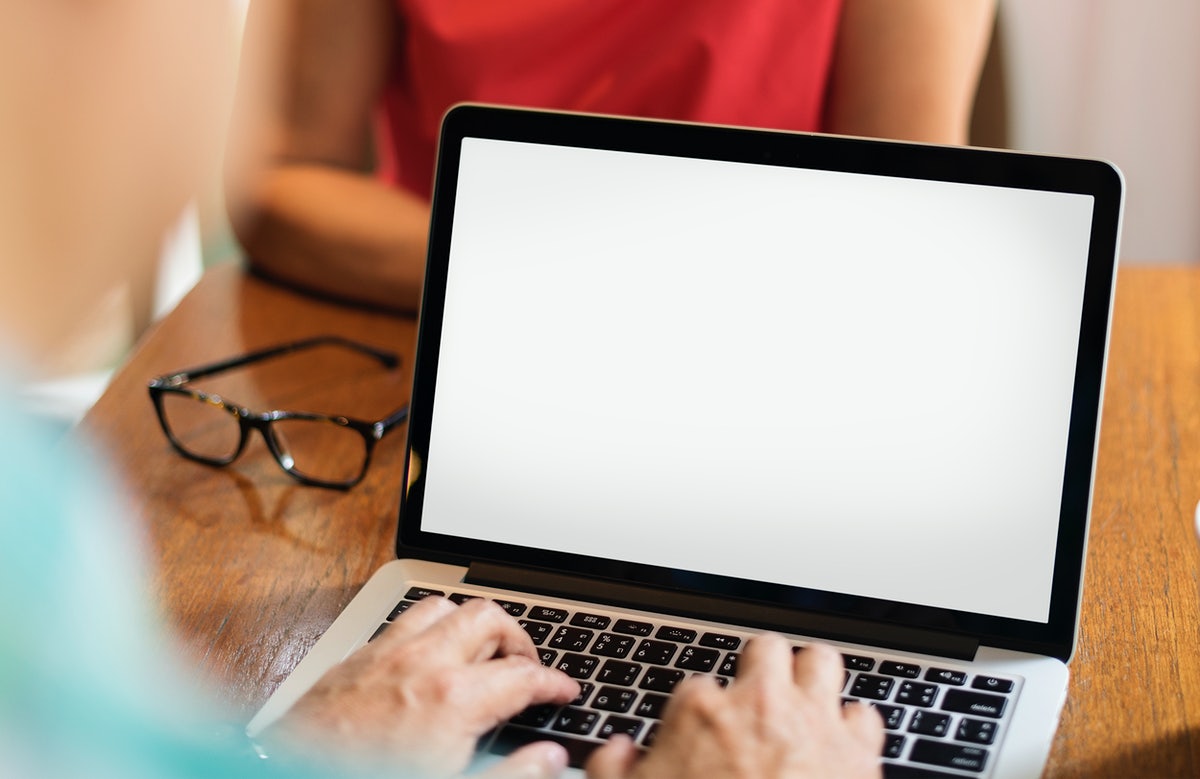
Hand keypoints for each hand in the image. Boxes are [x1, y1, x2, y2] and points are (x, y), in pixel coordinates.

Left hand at [266, 596, 579, 777]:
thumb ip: (511, 775)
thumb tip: (549, 760)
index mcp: (454, 699)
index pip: (524, 675)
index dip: (554, 683)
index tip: (564, 691)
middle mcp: (421, 663)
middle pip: (489, 619)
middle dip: (518, 638)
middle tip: (527, 667)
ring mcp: (384, 655)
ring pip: (444, 607)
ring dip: (469, 624)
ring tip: (480, 653)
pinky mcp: (353, 660)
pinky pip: (401, 622)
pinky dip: (428, 630)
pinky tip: (427, 656)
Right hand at [587, 636, 882, 778]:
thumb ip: (613, 769)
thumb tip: (618, 752)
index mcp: (701, 712)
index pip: (697, 686)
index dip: (700, 713)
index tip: (703, 736)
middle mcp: (759, 705)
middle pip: (766, 650)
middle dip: (762, 669)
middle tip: (759, 699)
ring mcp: (813, 723)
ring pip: (821, 662)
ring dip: (813, 680)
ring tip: (805, 702)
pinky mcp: (857, 753)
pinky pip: (864, 716)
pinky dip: (853, 728)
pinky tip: (841, 746)